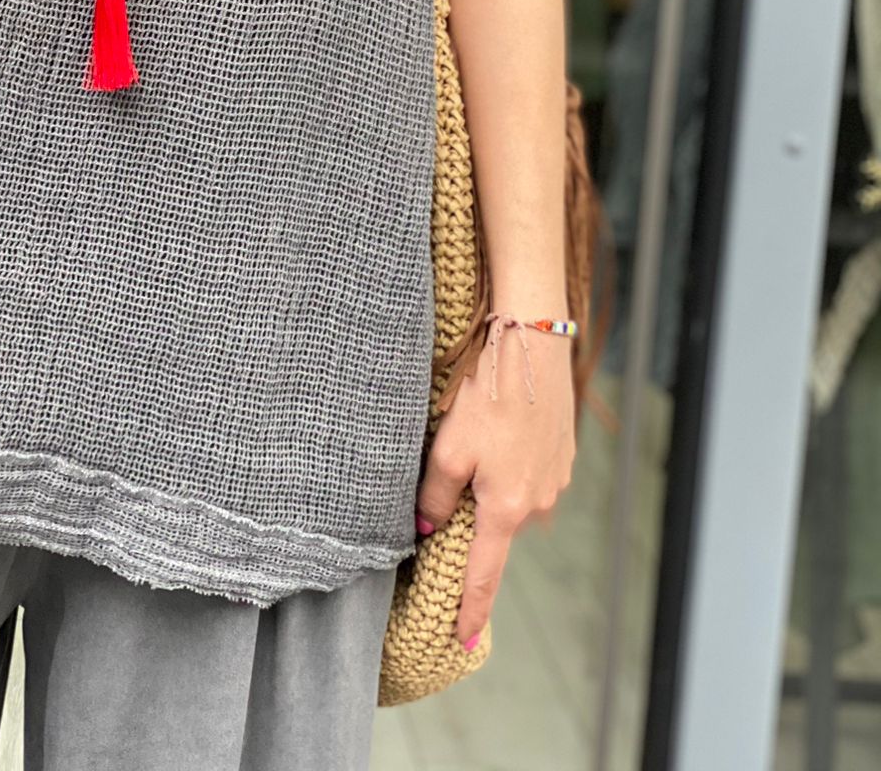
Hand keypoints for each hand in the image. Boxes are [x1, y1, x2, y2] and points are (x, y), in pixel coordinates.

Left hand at [413, 319, 576, 649]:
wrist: (534, 345)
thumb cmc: (488, 394)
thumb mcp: (448, 448)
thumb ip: (433, 496)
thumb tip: (424, 529)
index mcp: (506, 509)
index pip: (483, 576)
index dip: (469, 611)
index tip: (461, 642)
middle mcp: (537, 504)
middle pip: (495, 532)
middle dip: (473, 525)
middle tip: (451, 494)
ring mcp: (555, 481)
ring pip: (511, 502)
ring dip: (492, 489)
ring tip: (475, 445)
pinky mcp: (562, 456)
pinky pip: (528, 477)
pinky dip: (510, 468)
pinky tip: (499, 432)